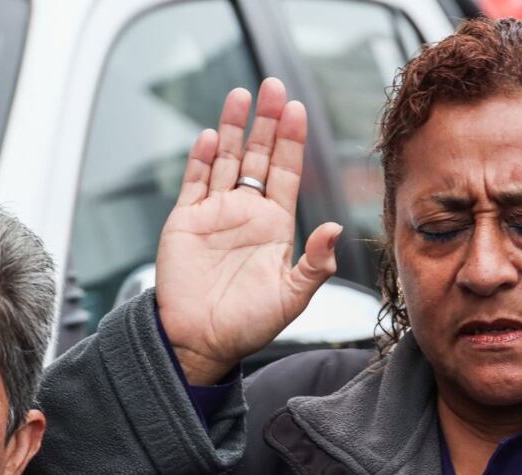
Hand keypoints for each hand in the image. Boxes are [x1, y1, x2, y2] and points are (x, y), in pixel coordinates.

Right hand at [156, 77, 341, 383]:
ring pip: (225, 160)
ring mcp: (215, 214)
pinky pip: (194, 182)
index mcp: (274, 226)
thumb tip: (335, 230)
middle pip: (258, 156)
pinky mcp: (185, 221)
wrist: (200, 342)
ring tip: (241, 96)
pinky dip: (200, 159)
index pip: (286, 173)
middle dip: (266, 122)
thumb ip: (315, 264)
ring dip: (232, 129)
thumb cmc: (247, 325)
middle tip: (273, 87)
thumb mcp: (291, 298)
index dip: (292, 142)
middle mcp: (246, 213)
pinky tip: (207, 136)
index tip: (297, 110)